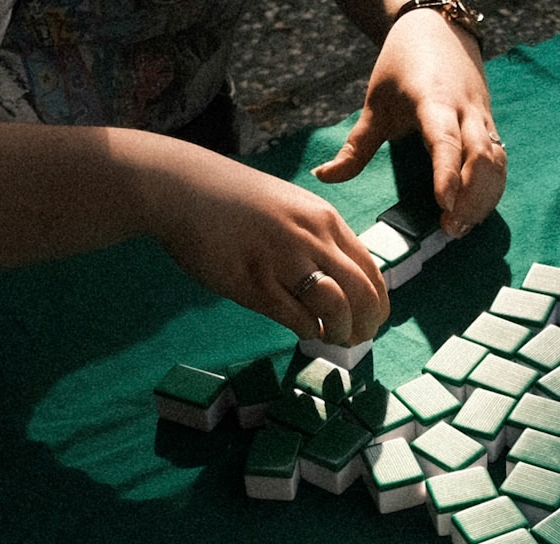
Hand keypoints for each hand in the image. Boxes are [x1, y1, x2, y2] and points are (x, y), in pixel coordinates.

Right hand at [150, 146, 388, 345]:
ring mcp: (281, 259)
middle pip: (361, 293)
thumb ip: (318, 240)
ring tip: (331, 338)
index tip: (371, 320)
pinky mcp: (253, 281)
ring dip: (340, 332)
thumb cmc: (235, 202)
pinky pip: (295, 316)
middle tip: (356, 338)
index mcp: (323, 220)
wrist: (181, 188)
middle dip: (366, 324)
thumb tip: (342, 282)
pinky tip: (304, 331)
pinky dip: (308, 331)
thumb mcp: (290, 208)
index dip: (377, 304)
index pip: (371, 270)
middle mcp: (309, 237)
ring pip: (334, 306)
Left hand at [313, 10, 506, 237]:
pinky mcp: (491, 127)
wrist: (436, 30)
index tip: (444, 204)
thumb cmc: (401, 66)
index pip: (446, 141)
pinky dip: (491, 191)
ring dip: (483, 199)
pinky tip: (473, 213)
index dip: (448, 173)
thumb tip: (323, 177)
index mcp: (434, 101)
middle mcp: (465, 110)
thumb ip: (355, 145)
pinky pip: (500, 163)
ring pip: (496, 163)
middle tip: (449, 229)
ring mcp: (482, 119)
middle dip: (470, 197)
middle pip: (480, 157)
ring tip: (460, 228)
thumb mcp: (375, 103)